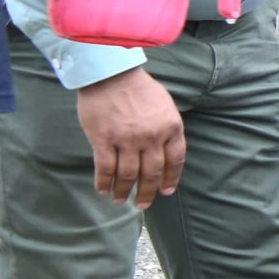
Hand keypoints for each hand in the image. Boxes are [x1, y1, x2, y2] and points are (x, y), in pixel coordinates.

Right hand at [76, 68, 185, 207]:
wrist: (111, 74)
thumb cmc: (139, 88)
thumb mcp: (165, 106)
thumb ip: (167, 128)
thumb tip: (167, 150)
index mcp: (171, 127)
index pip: (175, 160)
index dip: (171, 178)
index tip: (166, 191)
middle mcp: (151, 137)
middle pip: (152, 172)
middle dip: (147, 192)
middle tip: (143, 205)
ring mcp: (127, 140)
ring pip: (128, 174)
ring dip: (124, 190)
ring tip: (120, 200)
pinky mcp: (104, 140)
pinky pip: (105, 168)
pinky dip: (104, 182)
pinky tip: (103, 190)